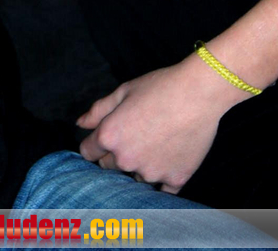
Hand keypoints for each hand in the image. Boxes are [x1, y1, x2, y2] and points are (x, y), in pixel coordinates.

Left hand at [76, 56, 247, 192]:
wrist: (198, 94)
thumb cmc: (159, 87)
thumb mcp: (123, 91)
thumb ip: (98, 110)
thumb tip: (80, 124)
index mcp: (109, 136)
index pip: (88, 152)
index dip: (94, 143)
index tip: (105, 137)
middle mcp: (126, 160)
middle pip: (109, 167)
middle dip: (115, 155)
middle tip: (134, 136)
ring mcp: (151, 173)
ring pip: (135, 177)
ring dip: (139, 167)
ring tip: (155, 143)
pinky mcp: (175, 179)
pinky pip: (162, 190)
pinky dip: (162, 179)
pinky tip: (168, 162)